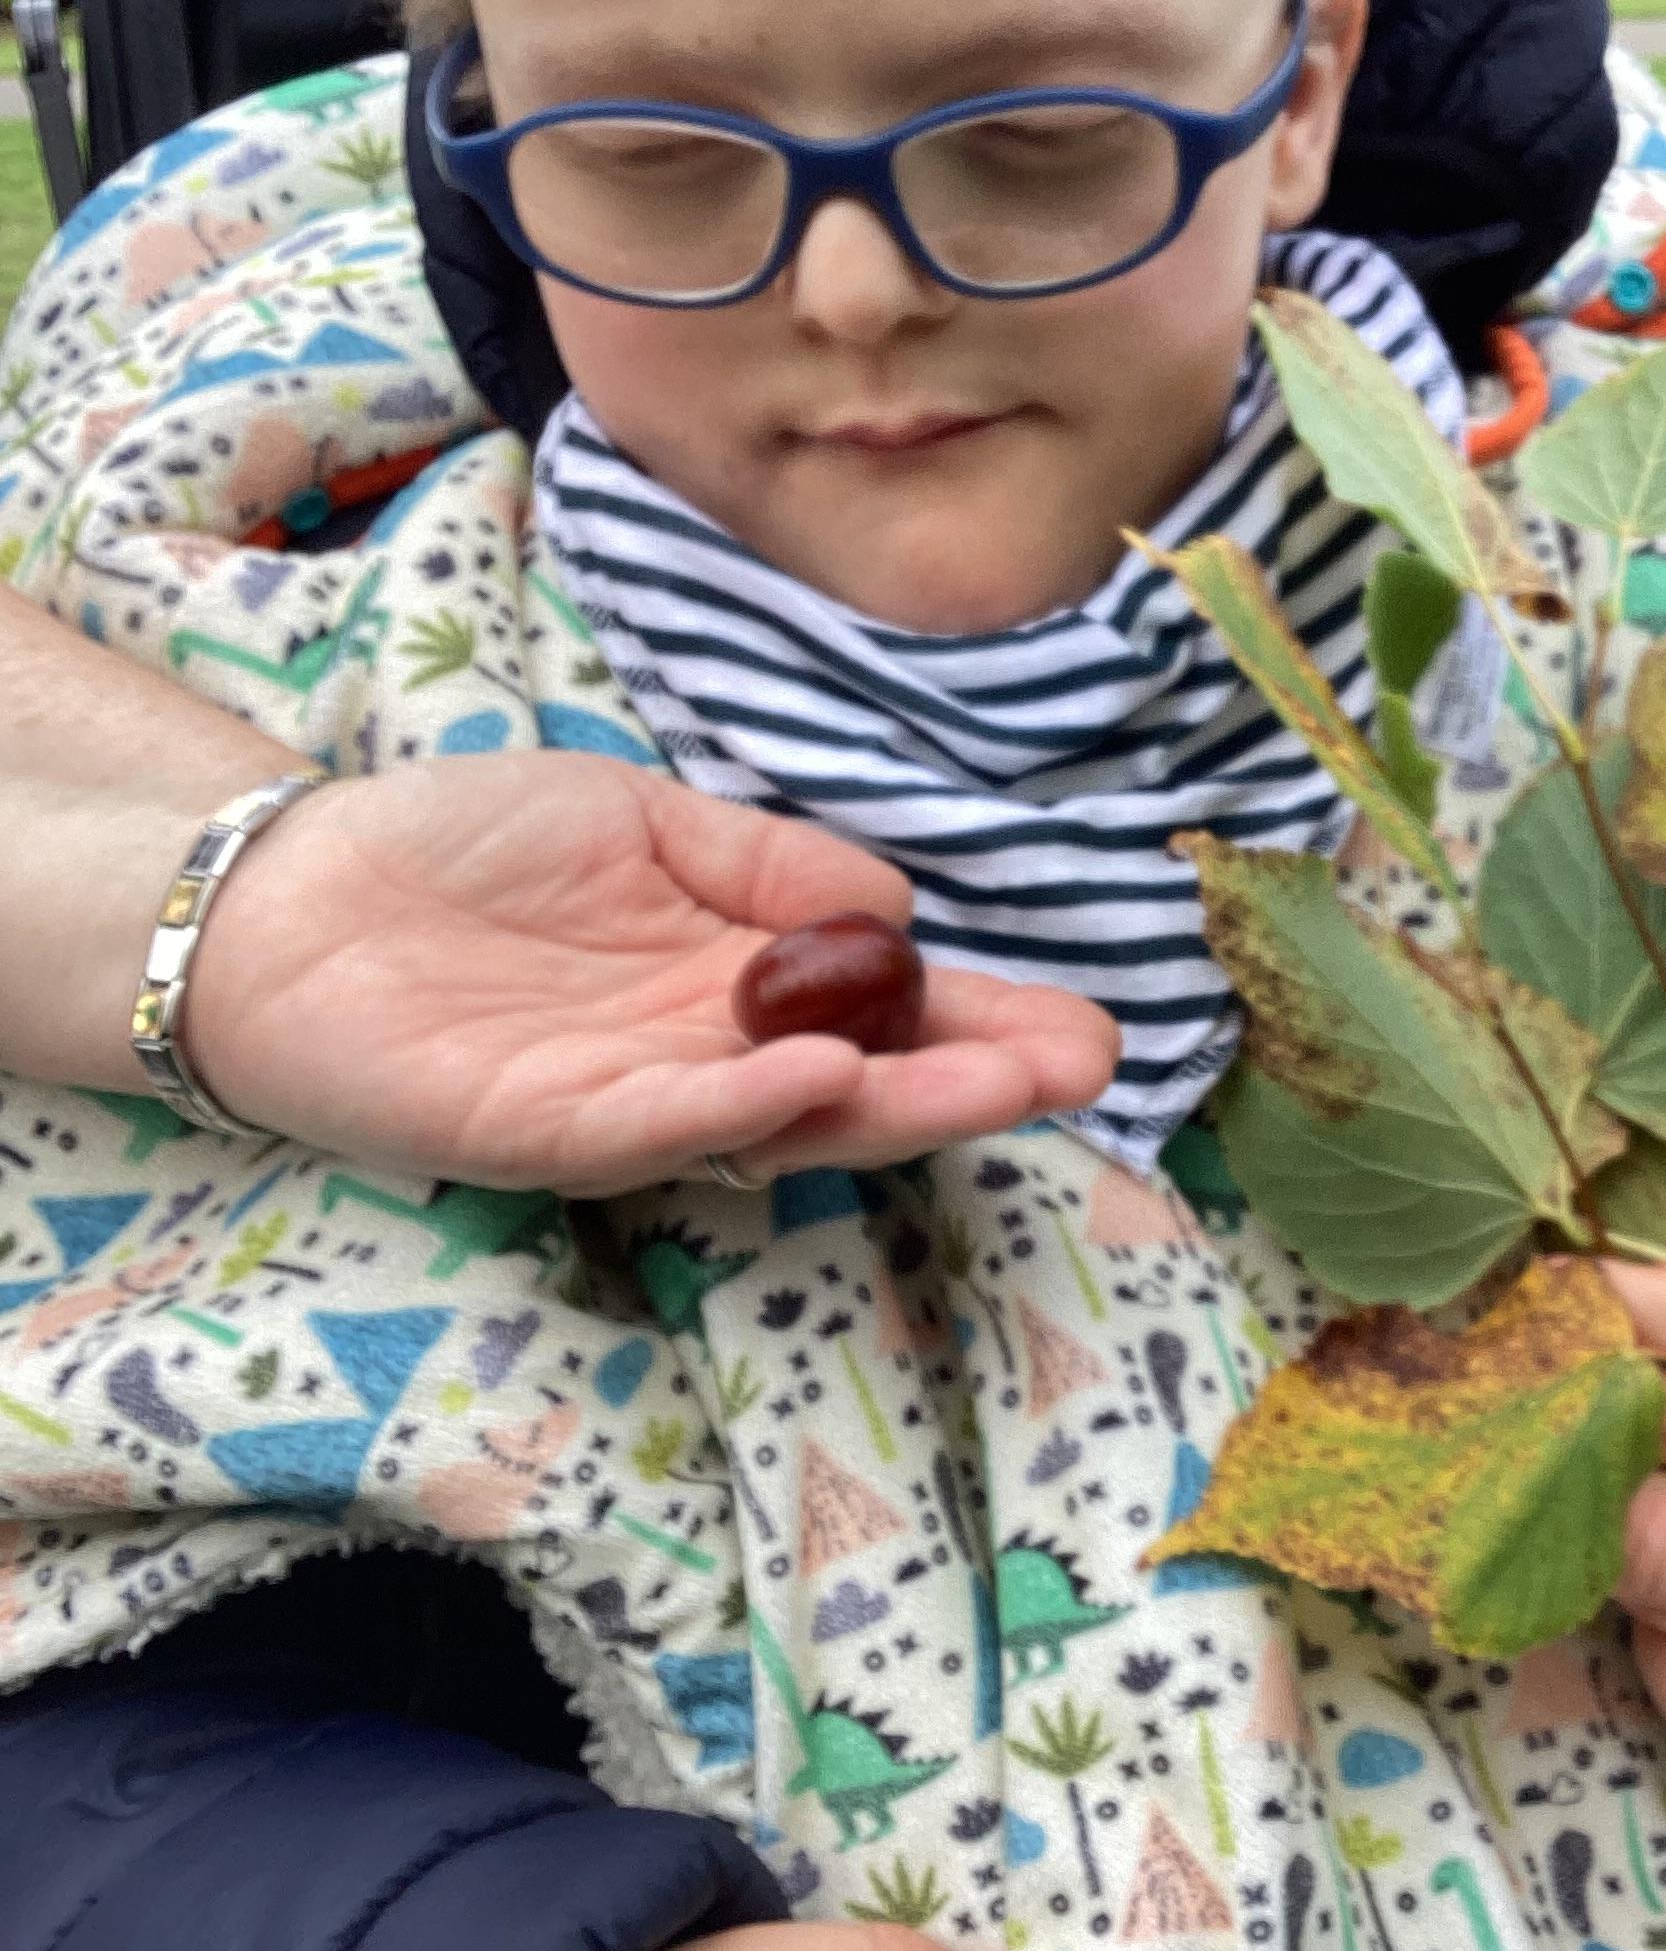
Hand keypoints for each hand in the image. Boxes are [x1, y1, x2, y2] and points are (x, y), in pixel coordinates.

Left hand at [181, 754, 1120, 1192]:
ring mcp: (632, 1105)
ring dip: (893, 1108)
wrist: (293, 889)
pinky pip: (656, 1128)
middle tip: (1082, 1070)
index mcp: (738, 985)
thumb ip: (767, 862)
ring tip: (1001, 1082)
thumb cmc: (463, 848)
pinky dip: (737, 1106)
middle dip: (975, 1081)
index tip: (1088, 1029)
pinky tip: (815, 1077)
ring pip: (782, 1125)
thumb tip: (897, 904)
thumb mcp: (645, 817)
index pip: (887, 1016)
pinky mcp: (542, 1133)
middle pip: (863, 1087)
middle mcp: (705, 1060)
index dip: (985, 1024)